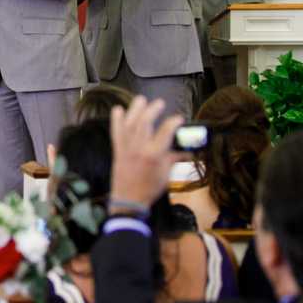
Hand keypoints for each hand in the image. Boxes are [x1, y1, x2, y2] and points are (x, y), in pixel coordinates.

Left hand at [108, 95, 181, 209]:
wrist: (128, 202)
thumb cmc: (148, 190)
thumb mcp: (165, 174)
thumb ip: (173, 158)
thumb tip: (186, 151)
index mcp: (153, 155)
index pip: (165, 131)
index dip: (174, 122)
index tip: (178, 119)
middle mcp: (139, 149)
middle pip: (145, 122)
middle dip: (153, 110)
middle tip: (159, 103)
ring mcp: (126, 149)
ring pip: (130, 124)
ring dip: (135, 110)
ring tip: (141, 100)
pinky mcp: (118, 152)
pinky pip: (116, 133)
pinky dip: (116, 121)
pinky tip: (117, 110)